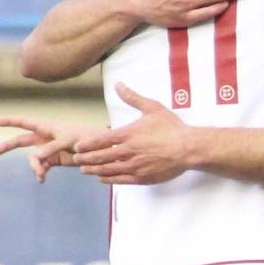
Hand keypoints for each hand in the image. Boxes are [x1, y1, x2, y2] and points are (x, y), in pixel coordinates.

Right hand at [0, 115, 92, 182]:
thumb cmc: (85, 137)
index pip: (23, 122)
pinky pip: (42, 167)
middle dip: (7, 146)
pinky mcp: (54, 160)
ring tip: (40, 175)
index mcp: (46, 127)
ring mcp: (48, 150)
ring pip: (33, 159)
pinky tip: (41, 179)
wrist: (100, 149)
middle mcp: (44, 137)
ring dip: (34, 167)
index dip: (9, 121)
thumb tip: (35, 157)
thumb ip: (52, 147)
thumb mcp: (68, 140)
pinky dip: (40, 173)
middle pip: (21, 141)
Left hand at [73, 84, 195, 184]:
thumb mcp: (152, 108)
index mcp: (128, 134)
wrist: (188, 148)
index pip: (101, 140)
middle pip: (101, 157)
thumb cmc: (171, 128)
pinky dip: (109, 179)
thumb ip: (132, 97)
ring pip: (108, 170)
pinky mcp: (142, 177)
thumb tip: (119, 85)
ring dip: (94, 170)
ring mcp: (135, 166)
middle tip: (75, 159)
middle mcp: (128, 152)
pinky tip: (101, 178)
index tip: (77, 147)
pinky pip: (120, 180)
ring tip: (84, 170)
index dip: (87, 144)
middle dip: (86, 159)